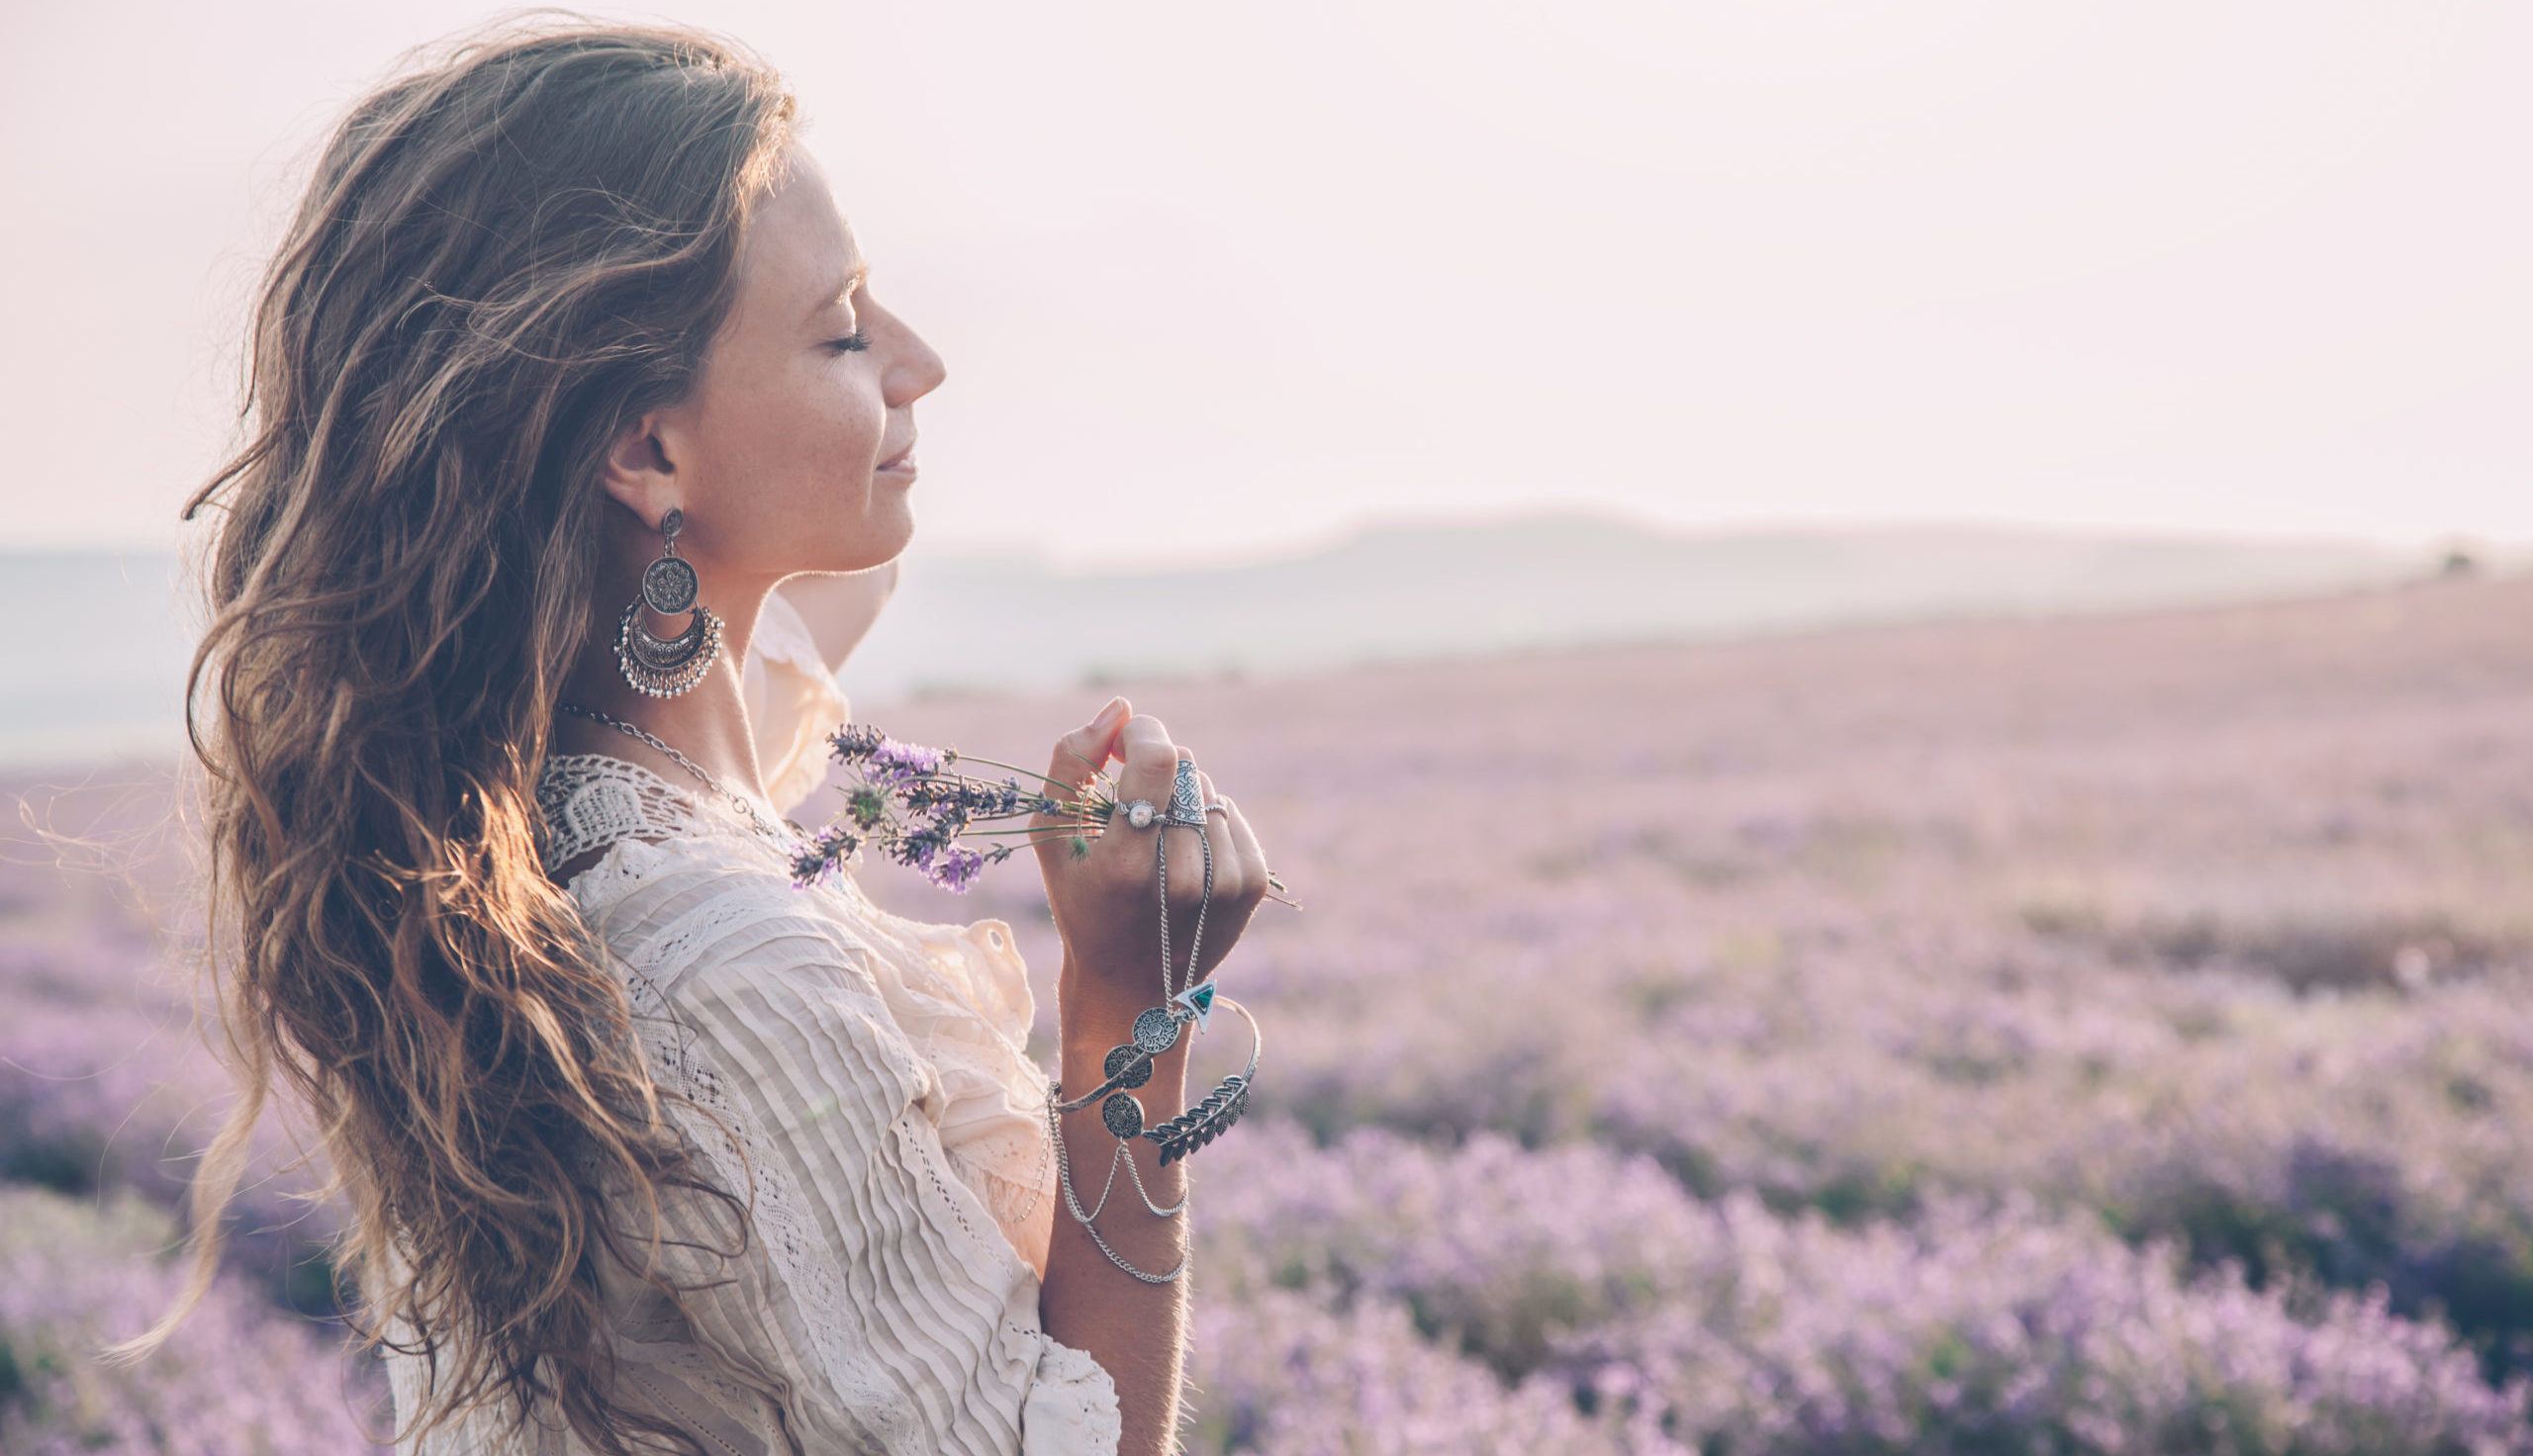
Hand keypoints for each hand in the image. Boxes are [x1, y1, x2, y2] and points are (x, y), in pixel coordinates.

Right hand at [1031, 698, 1269, 1014]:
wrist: (1131, 987)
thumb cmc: (1081, 905)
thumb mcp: (1052, 838)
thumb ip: (1071, 763)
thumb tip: (1119, 709)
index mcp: (1126, 865)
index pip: (1159, 759)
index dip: (1141, 733)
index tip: (1123, 739)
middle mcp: (1182, 876)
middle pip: (1185, 770)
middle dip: (1155, 767)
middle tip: (1133, 797)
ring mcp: (1225, 883)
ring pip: (1209, 790)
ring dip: (1181, 797)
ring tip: (1155, 836)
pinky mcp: (1252, 886)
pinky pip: (1231, 814)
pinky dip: (1206, 819)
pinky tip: (1182, 851)